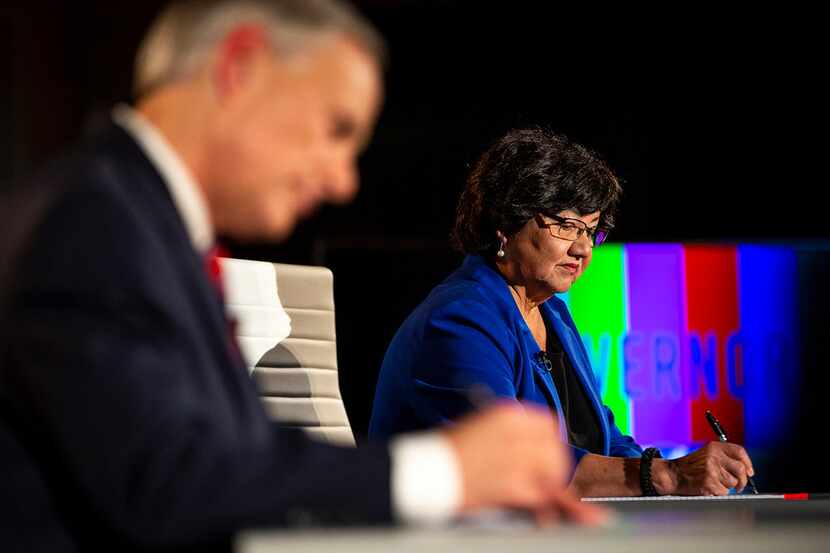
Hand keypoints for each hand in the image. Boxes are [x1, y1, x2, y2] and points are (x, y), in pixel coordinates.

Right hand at [442, 402, 606, 524]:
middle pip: (555, 449)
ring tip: (556, 501)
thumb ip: (512, 440)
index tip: (552, 457)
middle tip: (551, 482)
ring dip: (556, 488)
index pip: (548, 424)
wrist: (425, 471)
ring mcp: (515, 458)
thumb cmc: (447, 454)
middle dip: (557, 469)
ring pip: (554, 472)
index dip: (553, 444)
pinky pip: (546, 496)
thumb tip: (538, 458)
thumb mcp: (481, 432)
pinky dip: (561, 508)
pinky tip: (579, 515)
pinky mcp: (512, 484)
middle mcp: (514, 432)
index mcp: (506, 414)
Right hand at [653, 441, 754, 495]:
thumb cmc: (690, 467)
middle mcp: (714, 456)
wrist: (672, 474)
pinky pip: (724, 492)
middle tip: (739, 486)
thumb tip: (746, 471)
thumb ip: (724, 458)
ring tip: (713, 483)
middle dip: (742, 480)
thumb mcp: (706, 455)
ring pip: (732, 482)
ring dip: (726, 487)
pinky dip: (718, 493)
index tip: (749, 472)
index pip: (739, 452)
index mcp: (714, 447)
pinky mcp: (709, 482)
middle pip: (740, 469)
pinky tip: (708, 488)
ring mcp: (711, 469)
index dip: (747, 463)